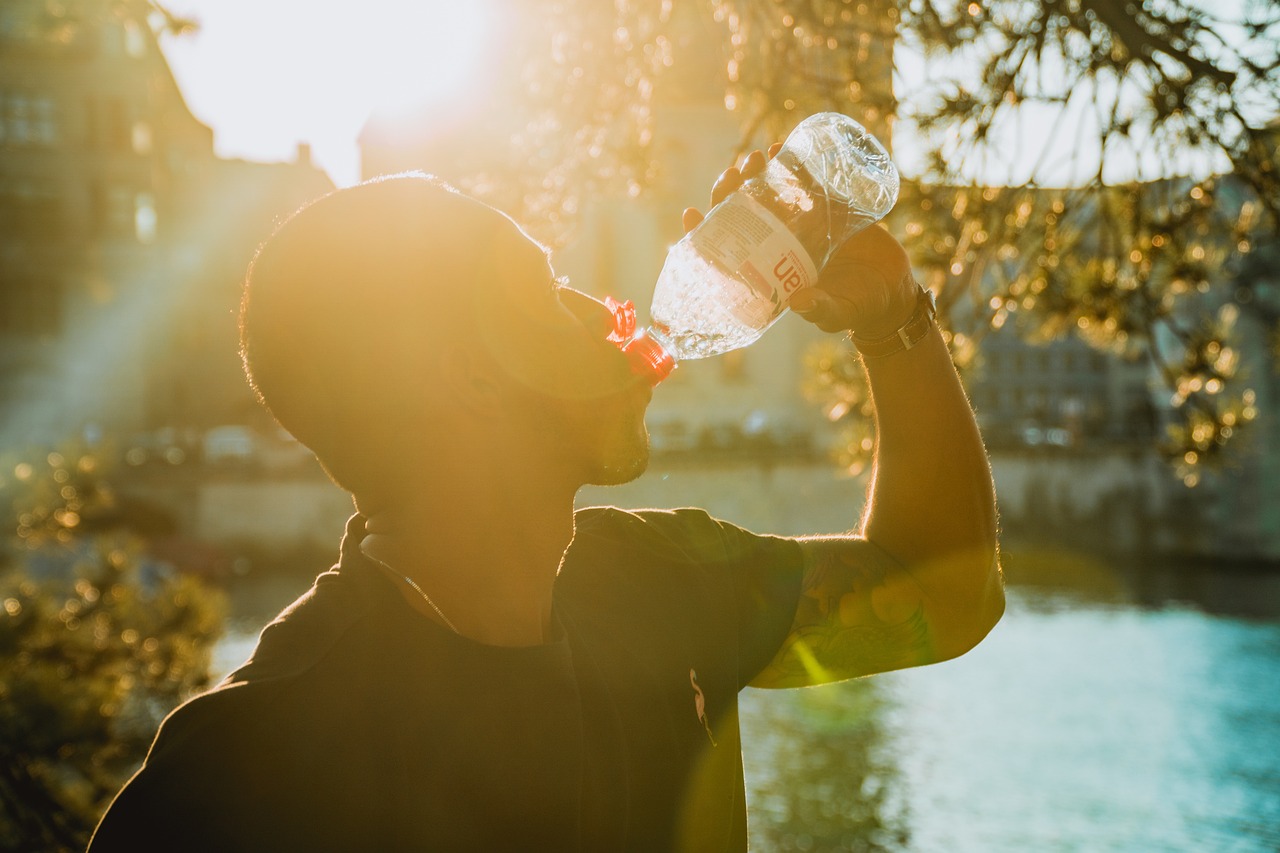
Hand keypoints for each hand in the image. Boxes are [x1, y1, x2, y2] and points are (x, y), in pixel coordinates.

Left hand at [683, 145, 916, 339]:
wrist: (892, 290)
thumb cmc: (858, 307)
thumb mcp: (837, 311)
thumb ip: (821, 309)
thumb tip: (800, 301)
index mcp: (770, 269)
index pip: (726, 250)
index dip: (704, 233)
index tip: (691, 213)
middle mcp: (779, 244)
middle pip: (742, 213)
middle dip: (730, 192)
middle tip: (732, 175)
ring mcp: (800, 223)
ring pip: (768, 193)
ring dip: (756, 173)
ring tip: (757, 157)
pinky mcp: (826, 208)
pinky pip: (802, 182)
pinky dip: (790, 164)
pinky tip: (782, 149)